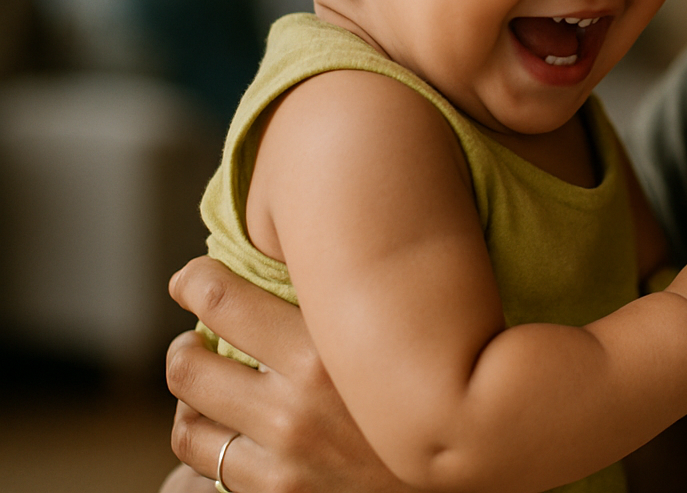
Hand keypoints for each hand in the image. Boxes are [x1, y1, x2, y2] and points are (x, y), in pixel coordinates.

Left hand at [165, 257, 411, 492]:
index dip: (194, 283)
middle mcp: (297, 406)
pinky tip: (228, 432)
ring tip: (207, 392)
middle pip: (188, 366)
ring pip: (188, 424)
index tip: (193, 279)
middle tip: (197, 340)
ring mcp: (284, 459)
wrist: (463, 469)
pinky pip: (207, 470)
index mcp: (323, 350)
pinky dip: (209, 446)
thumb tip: (295, 253)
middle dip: (186, 347)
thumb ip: (341, 302)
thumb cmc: (431, 385)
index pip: (220, 302)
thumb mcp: (394, 331)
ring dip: (191, 402)